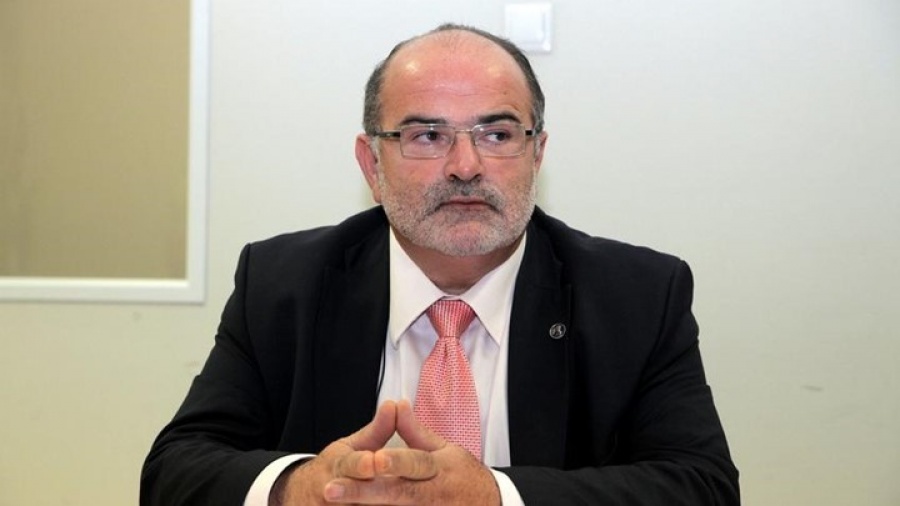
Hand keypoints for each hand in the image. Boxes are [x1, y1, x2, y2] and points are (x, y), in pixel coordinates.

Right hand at [272, 400, 398, 504]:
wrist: (299, 496)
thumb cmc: (335, 468)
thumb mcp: (352, 446)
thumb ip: (377, 430)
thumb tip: (396, 404)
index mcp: (339, 465)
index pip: (350, 464)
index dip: (362, 464)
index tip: (373, 462)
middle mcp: (332, 490)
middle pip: (352, 493)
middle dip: (362, 492)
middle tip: (380, 488)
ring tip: (391, 504)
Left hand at [323, 400, 500, 505]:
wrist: (488, 504)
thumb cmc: (462, 475)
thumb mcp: (445, 449)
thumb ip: (416, 431)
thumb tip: (397, 404)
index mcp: (439, 468)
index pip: (415, 463)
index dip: (396, 462)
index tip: (374, 460)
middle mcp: (433, 494)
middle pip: (396, 494)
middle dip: (362, 493)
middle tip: (331, 489)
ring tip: (336, 505)